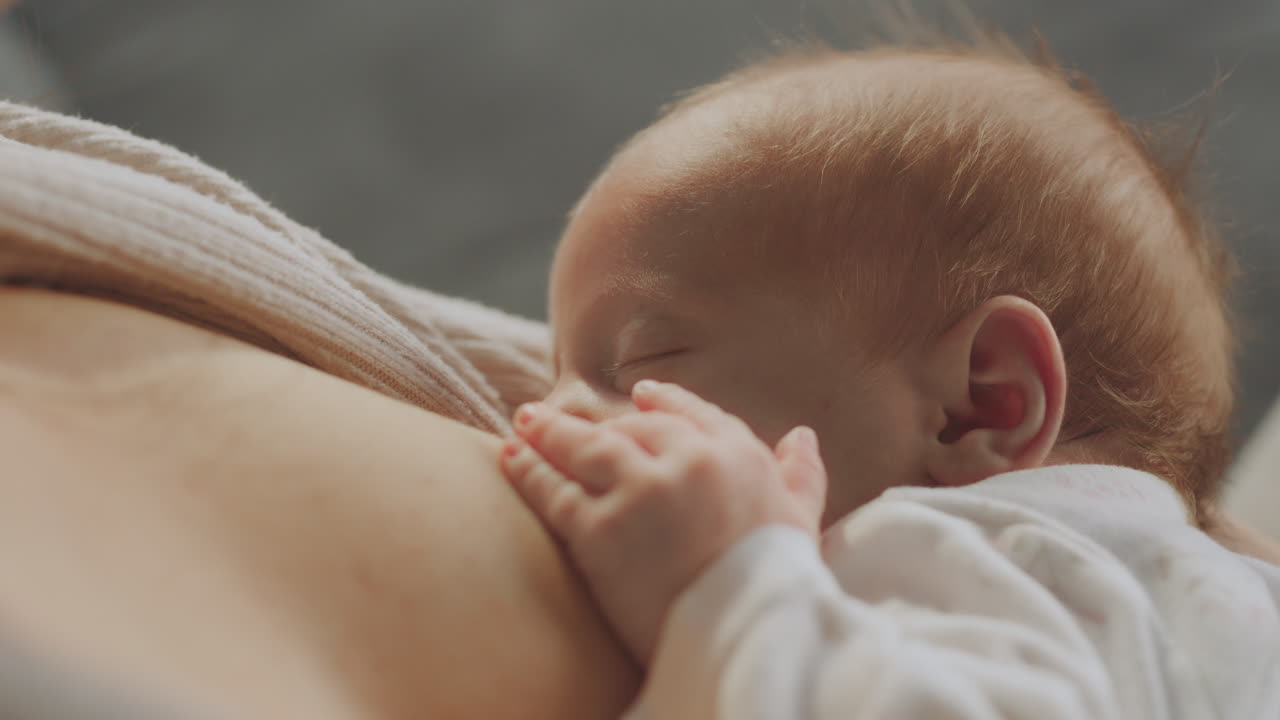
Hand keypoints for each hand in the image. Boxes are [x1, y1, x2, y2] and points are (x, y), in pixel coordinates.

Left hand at [498, 380, 826, 663]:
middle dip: (597, 422)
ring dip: (550, 433)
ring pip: (586, 447)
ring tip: (523, 424)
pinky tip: (510, 459)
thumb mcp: (801, 524)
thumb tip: (802, 437)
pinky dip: (529, 471)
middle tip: (563, 417)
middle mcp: (688, 461)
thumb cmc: (778, 587)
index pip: (692, 414)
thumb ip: (801, 476)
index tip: (639, 396)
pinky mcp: (602, 531)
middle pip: (632, 428)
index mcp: (737, 457)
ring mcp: (642, 492)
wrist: (747, 641)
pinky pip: (555, 491)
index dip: (662, 403)